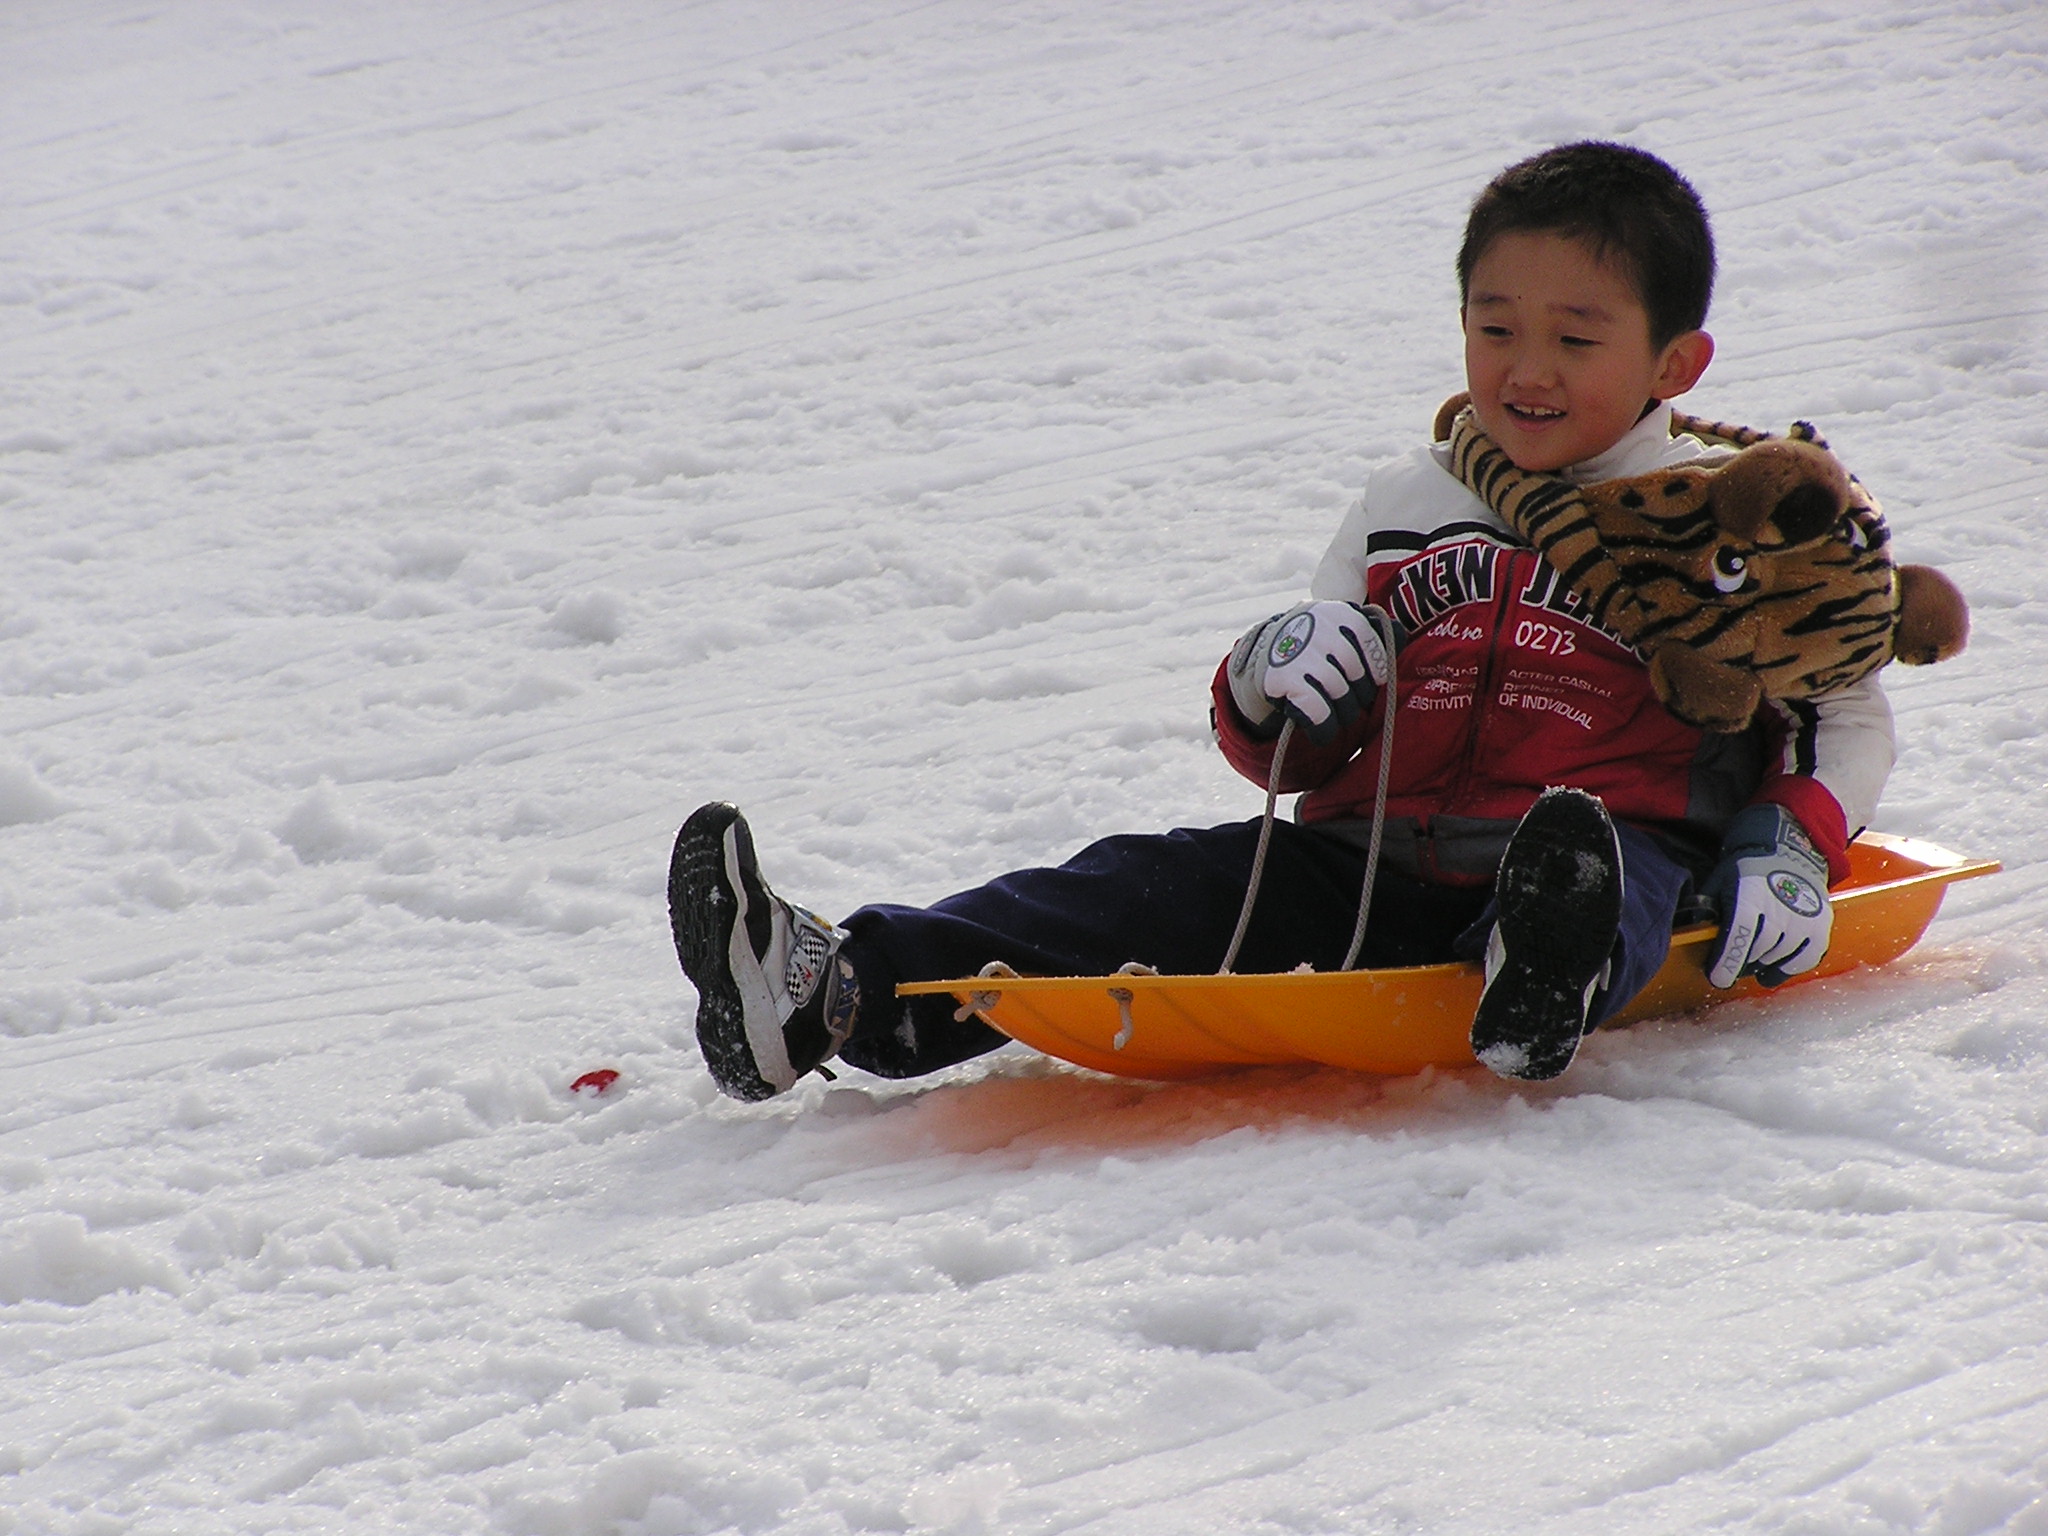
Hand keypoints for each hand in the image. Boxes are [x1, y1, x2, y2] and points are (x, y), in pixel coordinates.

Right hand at [1226, 601, 1389, 744]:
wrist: (1266, 653)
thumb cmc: (1318, 645)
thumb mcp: (1341, 628)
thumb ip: (1372, 632)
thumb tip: (1399, 636)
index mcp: (1340, 613)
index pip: (1376, 647)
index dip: (1376, 670)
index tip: (1370, 678)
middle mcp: (1321, 629)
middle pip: (1360, 677)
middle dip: (1357, 694)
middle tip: (1345, 695)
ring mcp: (1301, 654)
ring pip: (1342, 697)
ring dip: (1341, 713)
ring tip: (1332, 710)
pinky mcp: (1283, 679)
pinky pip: (1319, 713)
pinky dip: (1324, 728)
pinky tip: (1321, 731)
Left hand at [1704, 804, 1832, 987]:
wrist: (1787, 853)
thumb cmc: (1746, 871)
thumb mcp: (1719, 882)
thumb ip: (1707, 909)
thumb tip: (1695, 935)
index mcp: (1750, 895)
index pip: (1739, 935)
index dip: (1727, 960)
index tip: (1718, 978)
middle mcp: (1781, 907)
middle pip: (1758, 950)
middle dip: (1740, 962)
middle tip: (1730, 963)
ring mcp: (1804, 918)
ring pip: (1778, 957)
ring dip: (1761, 963)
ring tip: (1750, 958)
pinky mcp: (1820, 927)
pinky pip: (1804, 960)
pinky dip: (1785, 968)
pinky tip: (1771, 969)